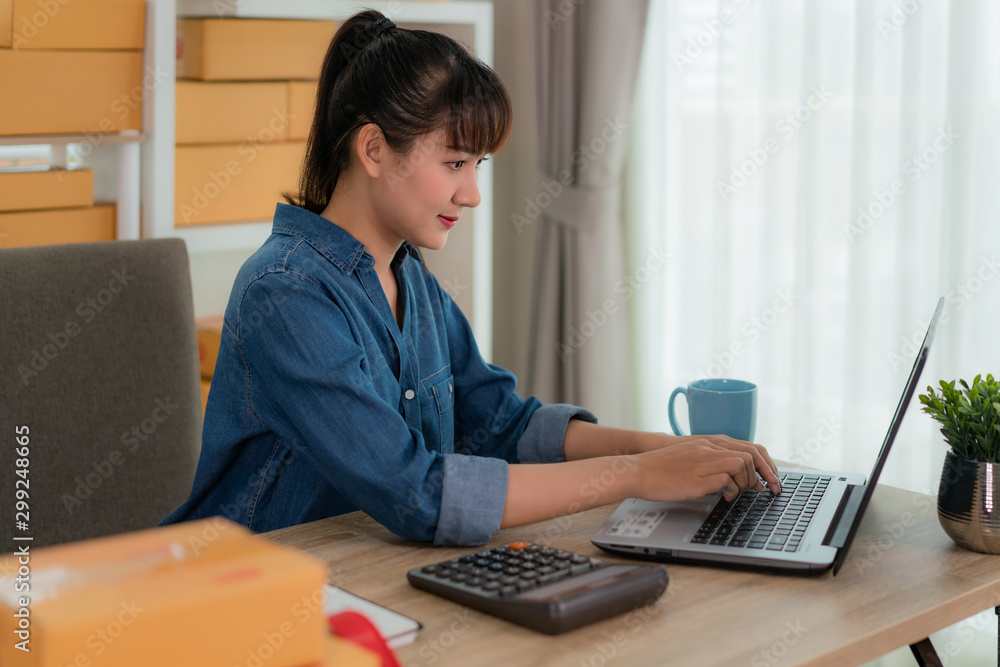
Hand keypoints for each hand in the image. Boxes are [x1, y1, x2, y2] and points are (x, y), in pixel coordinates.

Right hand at [629, 435, 780, 501]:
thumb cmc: (661, 468)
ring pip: (742, 465)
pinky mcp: (697, 477)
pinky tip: (725, 497)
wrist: (638, 470)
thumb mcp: (690, 456)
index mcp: (709, 442)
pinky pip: (726, 480)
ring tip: (738, 493)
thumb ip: (711, 459)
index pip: (750, 446)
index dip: (767, 464)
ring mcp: (704, 461)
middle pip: (751, 454)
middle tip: (768, 490)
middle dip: (766, 474)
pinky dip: (732, 490)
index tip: (773, 479)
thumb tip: (733, 475)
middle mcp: (709, 448)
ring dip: (747, 482)